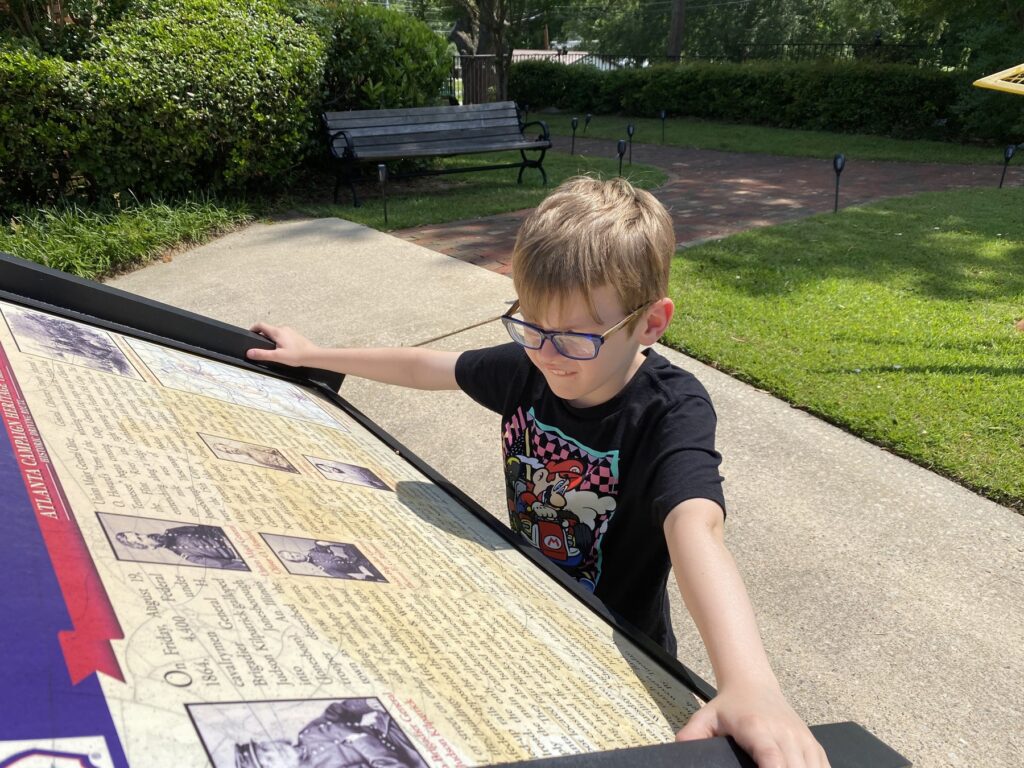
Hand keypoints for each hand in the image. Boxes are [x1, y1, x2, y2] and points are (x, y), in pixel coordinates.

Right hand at [247, 322, 317, 366]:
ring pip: (275, 333)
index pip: (260, 325)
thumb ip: (262, 354)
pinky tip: (281, 350)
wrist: (313, 356)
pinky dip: (278, 340)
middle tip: (259, 346)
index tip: (249, 335)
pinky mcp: (294, 336)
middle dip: (261, 336)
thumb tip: (249, 352)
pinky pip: (282, 335)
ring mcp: (290, 331)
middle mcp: (283, 329)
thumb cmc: (297, 355)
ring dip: (270, 339)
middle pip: (268, 329)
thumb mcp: (277, 356)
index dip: (253, 329)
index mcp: (277, 331)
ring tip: (270, 350)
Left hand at [676, 683, 828, 767]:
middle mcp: (785, 733)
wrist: (753, 683)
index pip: (772, 759)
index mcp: (758, 729)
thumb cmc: (729, 705)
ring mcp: (802, 738)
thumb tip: (680, 749)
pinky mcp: (813, 743)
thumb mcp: (705, 717)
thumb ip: (692, 735)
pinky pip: (823, 767)